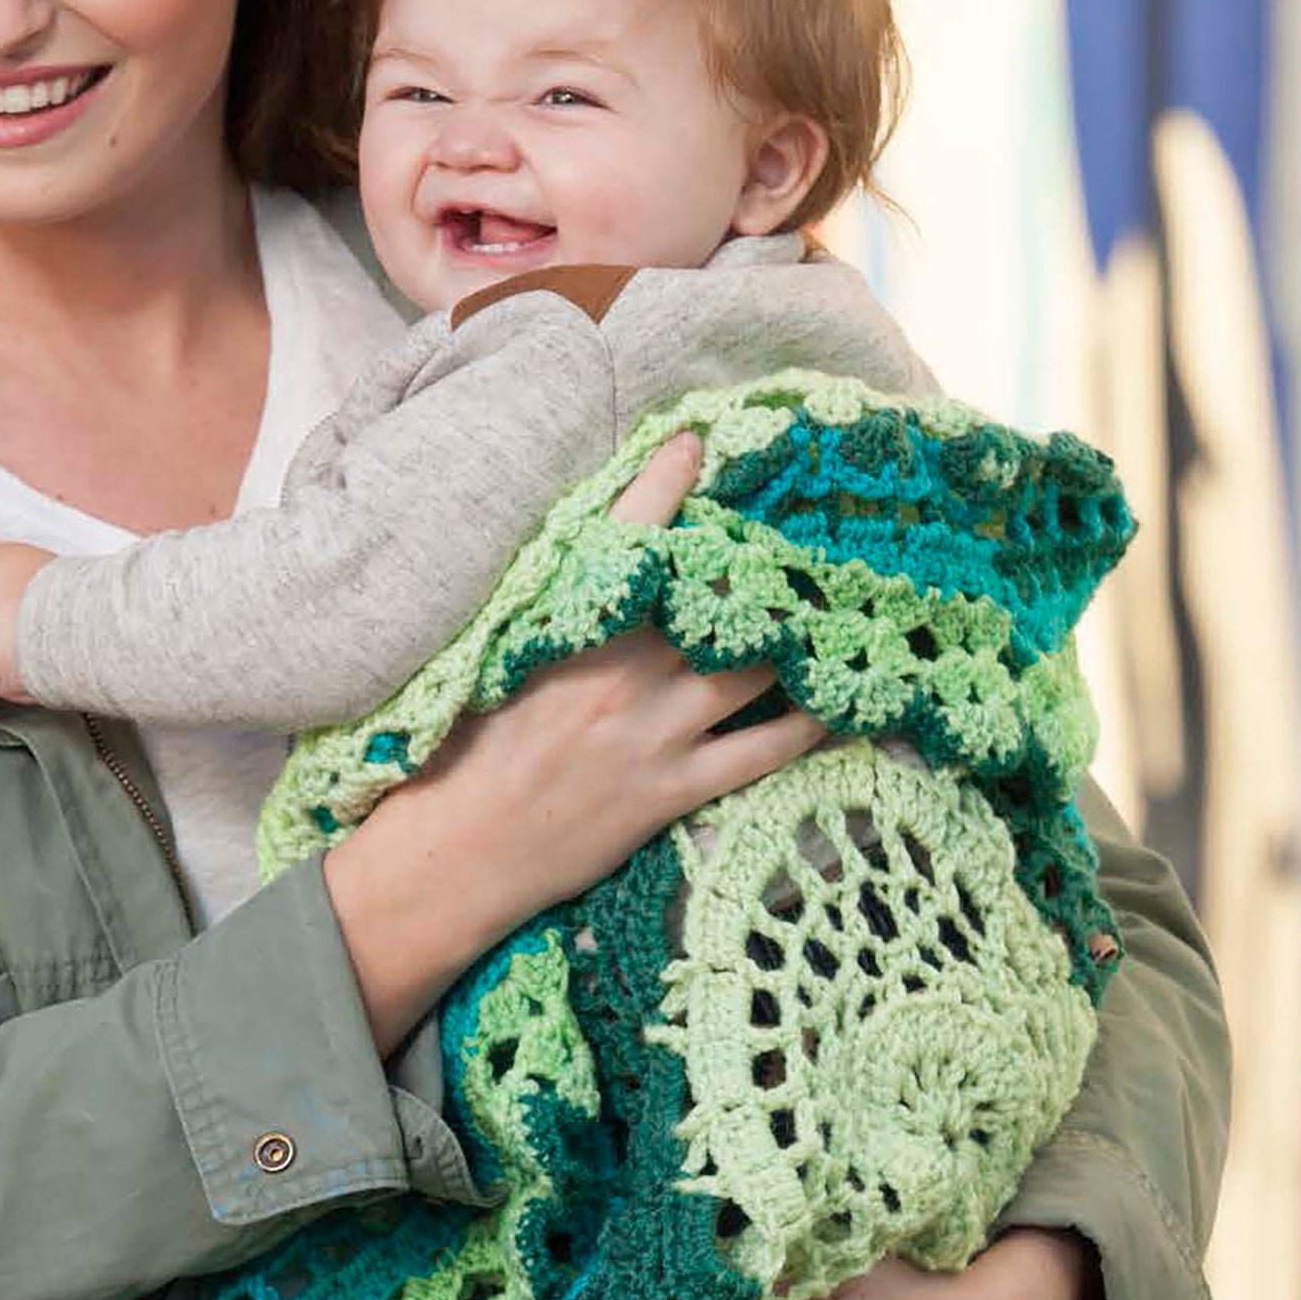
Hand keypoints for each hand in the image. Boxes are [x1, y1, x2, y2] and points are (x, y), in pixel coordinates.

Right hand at [326, 435, 827, 1050]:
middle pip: (713, 601)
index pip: (625, 539)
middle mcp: (619, 674)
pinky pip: (762, 749)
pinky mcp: (672, 789)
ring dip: (797, 638)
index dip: (664, 485)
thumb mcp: (495, 665)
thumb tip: (592, 571)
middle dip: (761, 570)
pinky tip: (842, 701)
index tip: (695, 446)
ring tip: (835, 610)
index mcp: (568, 632)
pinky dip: (808, 724)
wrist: (458, 853)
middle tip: (806, 540)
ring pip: (752, 668)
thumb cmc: (465, 756)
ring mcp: (653, 732)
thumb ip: (546, 616)